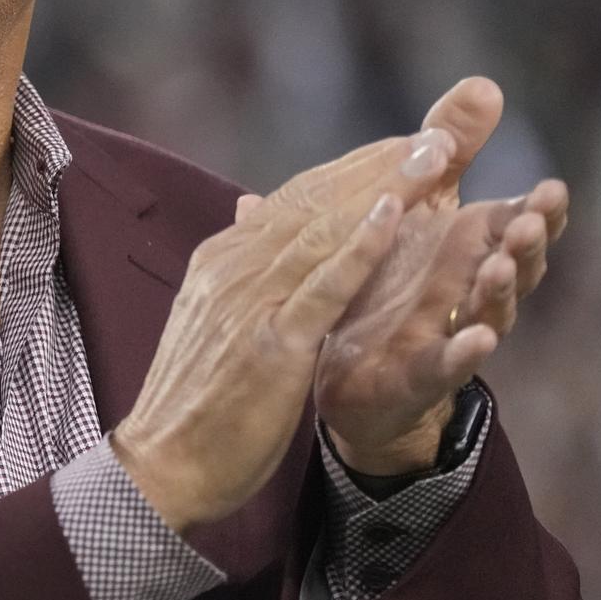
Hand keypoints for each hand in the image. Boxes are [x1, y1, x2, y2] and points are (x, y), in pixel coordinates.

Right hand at [110, 126, 461, 534]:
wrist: (162, 466)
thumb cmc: (193, 403)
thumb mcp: (211, 323)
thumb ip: (238, 268)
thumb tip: (250, 209)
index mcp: (221, 265)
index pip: (293, 202)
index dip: (352, 172)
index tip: (402, 146)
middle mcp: (233, 271)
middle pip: (314, 204)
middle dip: (378, 165)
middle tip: (438, 133)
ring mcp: (250, 304)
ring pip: (324, 231)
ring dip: (383, 187)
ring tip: (435, 154)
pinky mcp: (273, 343)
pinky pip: (325, 285)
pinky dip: (361, 246)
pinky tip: (397, 214)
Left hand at [307, 79, 569, 473]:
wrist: (344, 371)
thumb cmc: (389, 280)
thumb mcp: (415, 210)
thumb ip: (445, 154)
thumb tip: (483, 86)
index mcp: (468, 249)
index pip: (514, 224)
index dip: (538, 211)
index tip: (552, 188)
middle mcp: (469, 291)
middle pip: (513, 266)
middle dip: (527, 243)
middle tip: (534, 220)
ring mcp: (447, 334)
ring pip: (488, 312)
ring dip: (499, 291)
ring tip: (503, 267)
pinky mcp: (418, 374)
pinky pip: (444, 364)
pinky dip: (462, 352)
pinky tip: (476, 340)